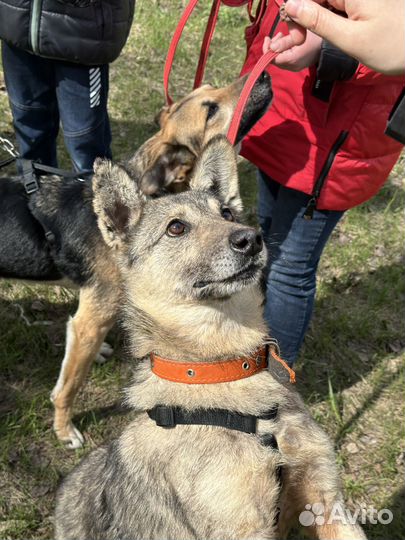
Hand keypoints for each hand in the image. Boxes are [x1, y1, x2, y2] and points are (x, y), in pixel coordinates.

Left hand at [263, 29, 321, 70]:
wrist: (328, 47)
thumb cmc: (315, 38)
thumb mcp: (299, 36)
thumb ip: (283, 42)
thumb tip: (271, 47)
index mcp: (292, 60)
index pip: (272, 59)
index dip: (267, 49)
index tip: (267, 38)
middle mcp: (291, 67)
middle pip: (274, 60)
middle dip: (273, 47)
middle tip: (278, 35)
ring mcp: (294, 68)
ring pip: (278, 60)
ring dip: (277, 48)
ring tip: (283, 36)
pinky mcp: (295, 66)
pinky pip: (284, 60)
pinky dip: (282, 51)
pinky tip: (287, 43)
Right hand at [269, 0, 404, 75]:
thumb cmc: (391, 47)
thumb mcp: (350, 38)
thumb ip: (318, 21)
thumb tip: (291, 4)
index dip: (295, 8)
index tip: (295, 36)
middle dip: (302, 13)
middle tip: (299, 40)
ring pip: (323, 0)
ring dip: (311, 16)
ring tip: (307, 38)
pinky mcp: (362, 2)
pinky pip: (335, 5)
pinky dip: (325, 17)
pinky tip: (324, 31)